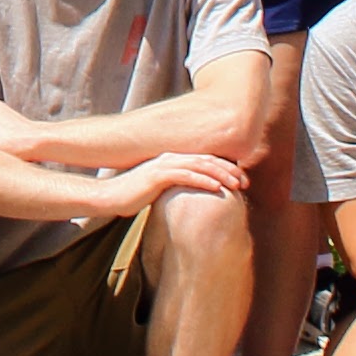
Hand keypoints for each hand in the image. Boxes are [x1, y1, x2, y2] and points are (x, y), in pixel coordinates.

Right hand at [93, 150, 251, 221]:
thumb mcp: (158, 190)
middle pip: (207, 160)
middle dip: (229, 170)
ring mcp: (164, 165)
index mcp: (172, 160)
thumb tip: (189, 196)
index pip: (204, 160)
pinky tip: (218, 188)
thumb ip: (174, 188)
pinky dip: (204, 181)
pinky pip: (187, 176)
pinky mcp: (159, 175)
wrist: (109, 197)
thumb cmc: (131, 196)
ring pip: (201, 166)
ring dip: (221, 175)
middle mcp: (170, 158)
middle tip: (246, 181)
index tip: (241, 180)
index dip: (225, 168)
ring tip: (237, 184)